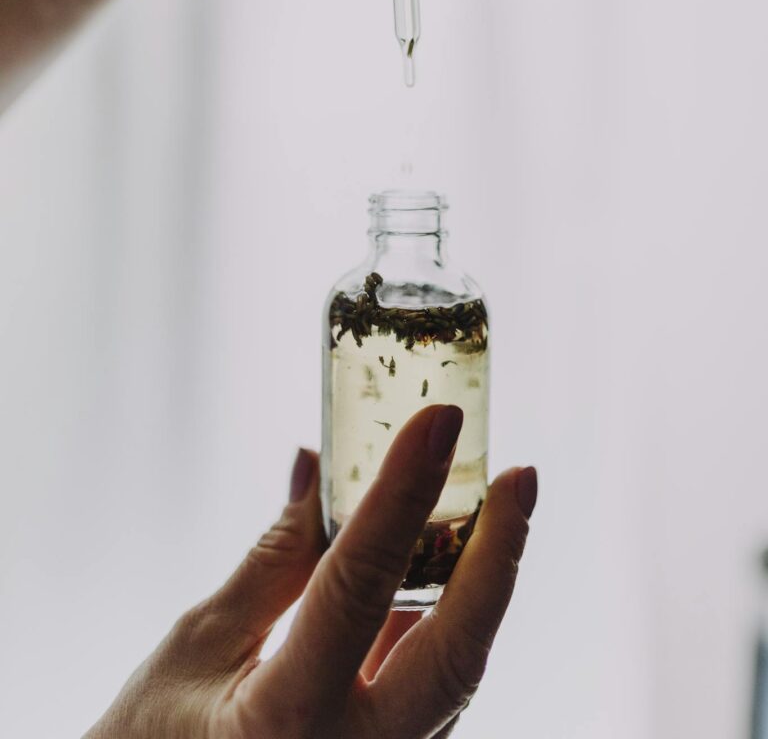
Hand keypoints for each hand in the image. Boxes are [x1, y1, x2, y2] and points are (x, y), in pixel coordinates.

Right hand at [84, 406, 536, 738]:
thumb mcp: (199, 644)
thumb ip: (274, 559)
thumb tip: (317, 464)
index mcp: (288, 723)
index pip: (360, 586)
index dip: (402, 495)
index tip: (438, 421)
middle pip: (455, 652)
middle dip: (497, 556)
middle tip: (520, 474)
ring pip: (456, 670)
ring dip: (482, 582)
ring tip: (498, 501)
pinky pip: (433, 685)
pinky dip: (445, 616)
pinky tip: (451, 559)